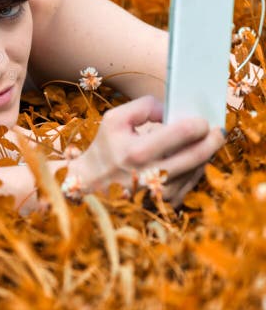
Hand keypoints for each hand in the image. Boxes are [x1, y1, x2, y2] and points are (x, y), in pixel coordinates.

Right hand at [72, 95, 224, 204]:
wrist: (92, 183)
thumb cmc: (105, 148)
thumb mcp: (114, 120)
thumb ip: (143, 106)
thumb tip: (170, 109)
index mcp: (136, 152)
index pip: (183, 133)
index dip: (198, 123)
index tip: (202, 119)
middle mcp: (151, 175)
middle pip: (199, 154)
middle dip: (213, 138)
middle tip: (217, 130)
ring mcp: (161, 193)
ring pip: (199, 168)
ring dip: (204, 153)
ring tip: (201, 142)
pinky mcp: (167, 202)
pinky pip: (193, 182)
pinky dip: (195, 168)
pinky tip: (189, 158)